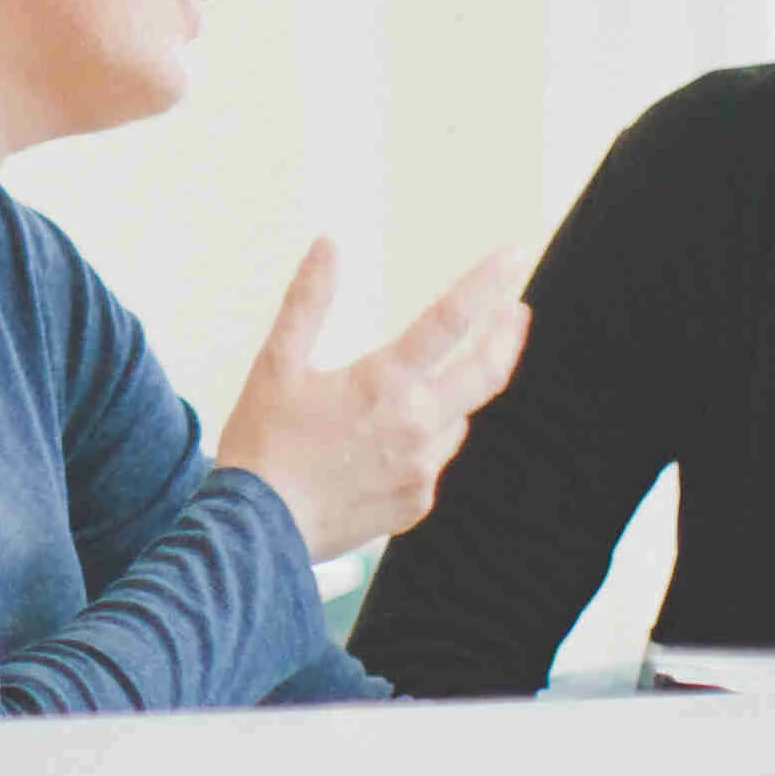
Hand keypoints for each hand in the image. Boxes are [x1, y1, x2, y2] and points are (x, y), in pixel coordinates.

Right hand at [213, 239, 530, 559]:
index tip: (514, 255)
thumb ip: (307, 301)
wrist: (258, 531)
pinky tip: (384, 445)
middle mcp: (415, 425)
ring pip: (457, 420)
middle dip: (507, 336)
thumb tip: (328, 245)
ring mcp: (421, 468)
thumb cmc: (263, 443)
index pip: (450, 320)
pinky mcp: (416, 503)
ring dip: (450, 397)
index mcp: (383, 383)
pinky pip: (432, 461)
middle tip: (516, 311)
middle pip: (486, 373)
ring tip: (415, 390)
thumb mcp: (276, 363)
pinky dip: (421, 443)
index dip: (487, 283)